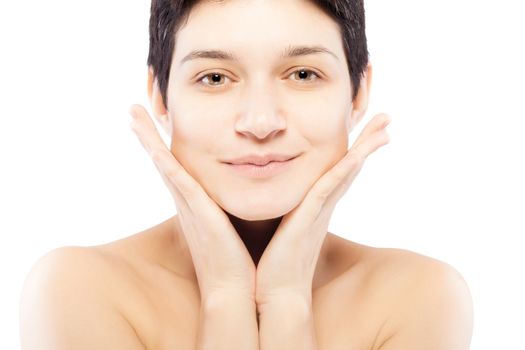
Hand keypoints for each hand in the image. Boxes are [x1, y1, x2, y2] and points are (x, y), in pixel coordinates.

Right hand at [128, 104, 255, 300]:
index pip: (176, 169)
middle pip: (163, 162)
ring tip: (134, 114)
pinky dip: (164, 163)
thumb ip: (234, 206)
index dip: (163, 146)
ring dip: (148, 140)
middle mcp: (187, 203)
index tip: (154, 124)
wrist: (235, 291)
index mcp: (196, 205)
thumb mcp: (233, 225)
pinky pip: (178, 182)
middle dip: (147, 136)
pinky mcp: (198, 214)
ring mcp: (189, 207)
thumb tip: (244, 192)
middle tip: (134, 111)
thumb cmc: (237, 262)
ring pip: (164, 166)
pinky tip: (153, 145)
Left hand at [255, 113, 391, 306]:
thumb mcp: (275, 227)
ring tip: (384, 124)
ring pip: (346, 172)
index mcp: (315, 208)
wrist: (275, 295)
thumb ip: (277, 209)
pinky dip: (345, 170)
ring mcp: (319, 212)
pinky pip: (330, 188)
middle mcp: (323, 207)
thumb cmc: (272, 265)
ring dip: (365, 147)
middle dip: (367, 142)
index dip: (352, 150)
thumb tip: (265, 194)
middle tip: (386, 118)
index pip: (336, 172)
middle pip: (349, 167)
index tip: (364, 129)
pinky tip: (357, 154)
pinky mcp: (309, 219)